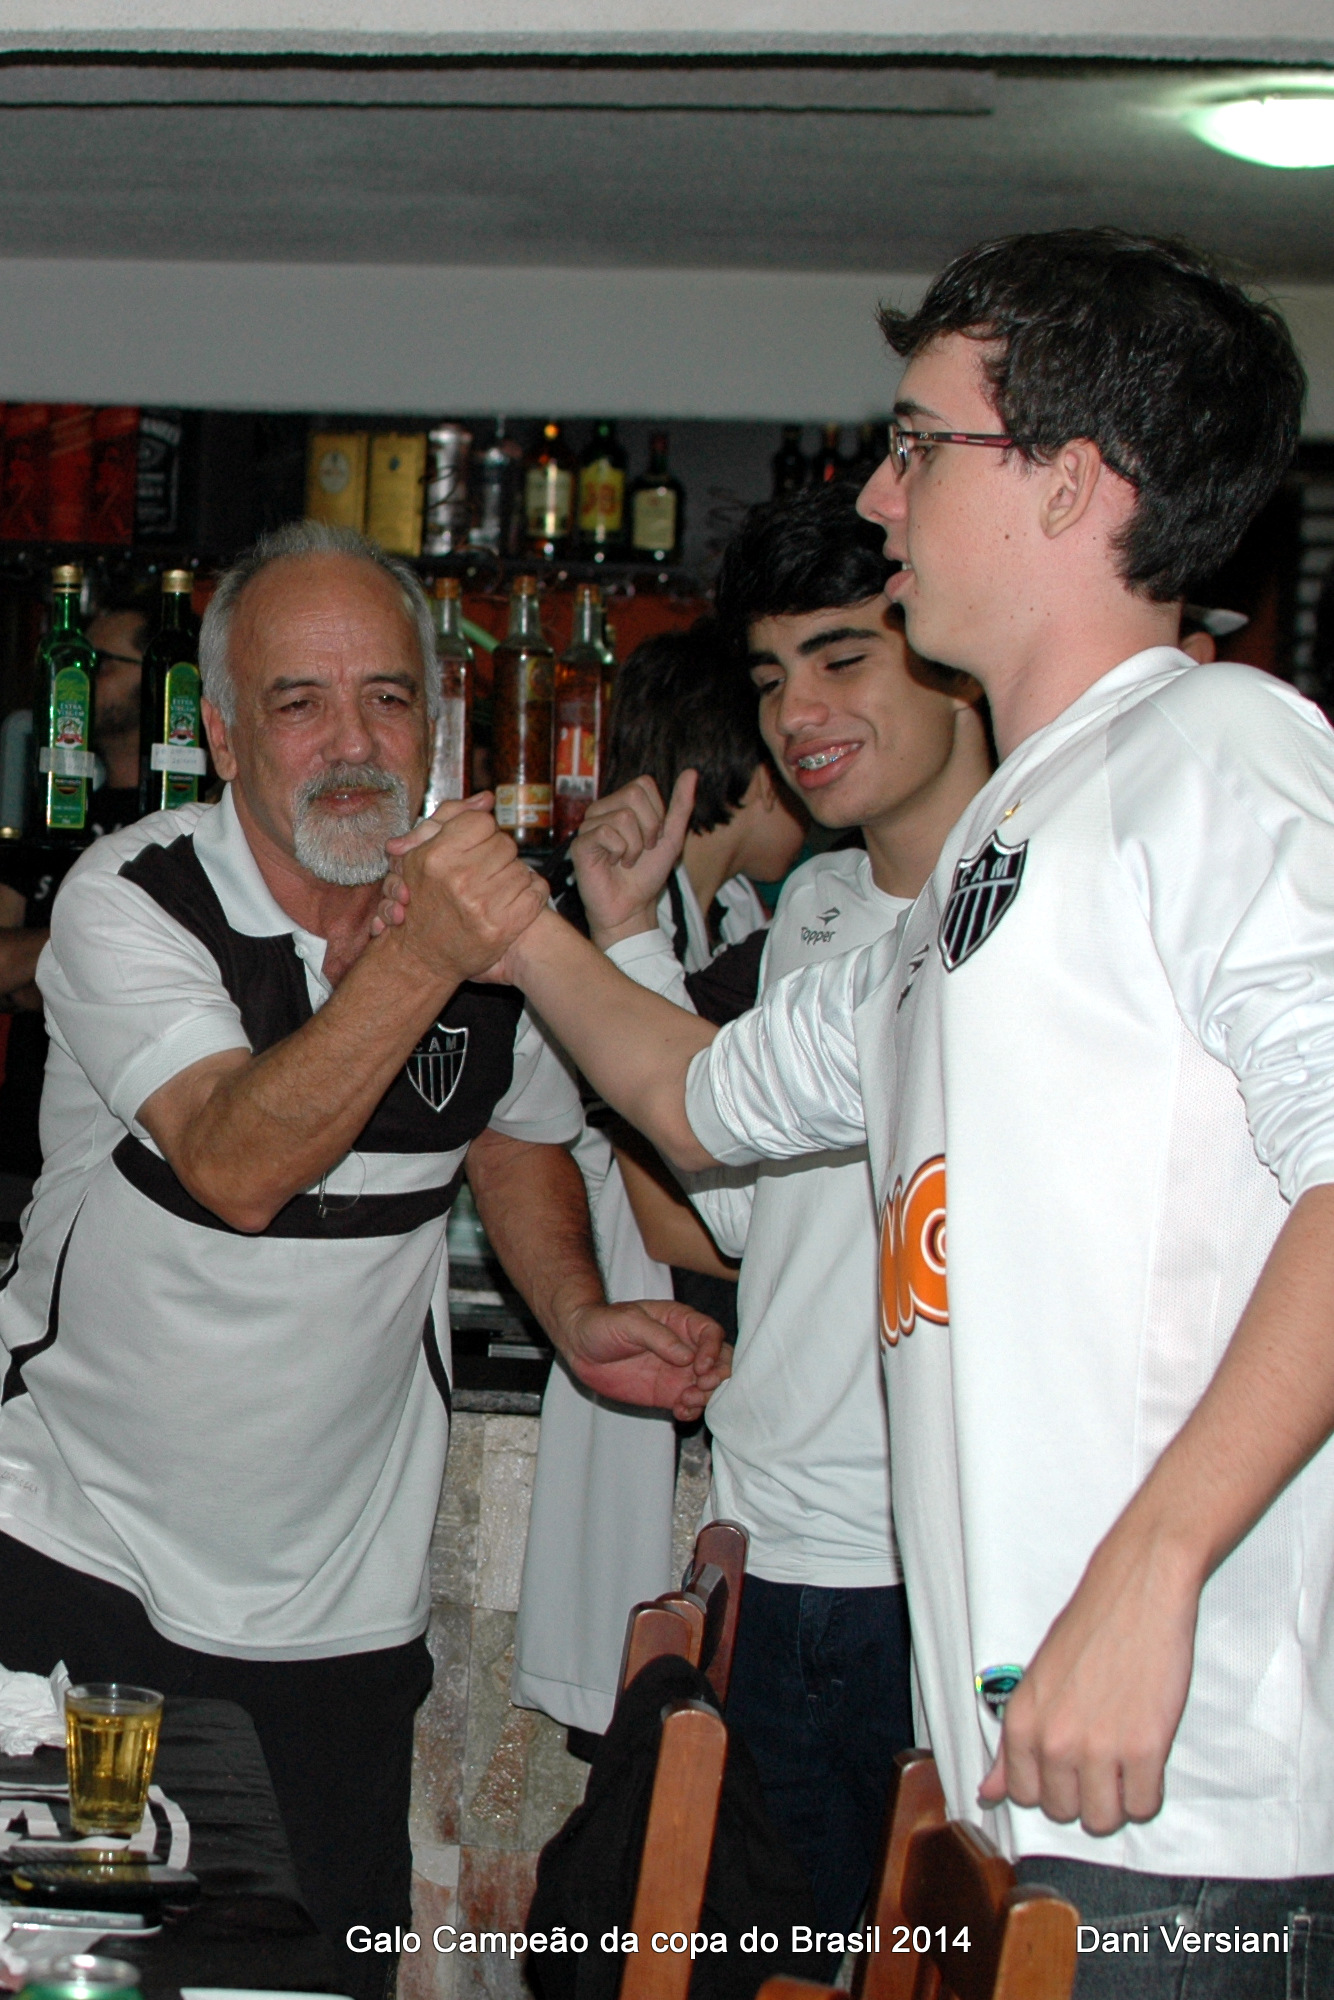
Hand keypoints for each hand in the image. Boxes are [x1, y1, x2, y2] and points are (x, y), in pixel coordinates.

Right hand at [384, 795, 548, 985]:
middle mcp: (459, 880)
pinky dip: (531, 894)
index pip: (482, 822)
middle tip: (484, 872)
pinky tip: (514, 900)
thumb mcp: (421, 854)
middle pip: (505, 844)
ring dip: (512, 877)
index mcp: (436, 857)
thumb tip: (486, 798)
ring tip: (494, 889)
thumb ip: (451, 818)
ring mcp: (482, 906)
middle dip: (497, 856)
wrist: (422, 957)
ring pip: (521, 868)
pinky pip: (537, 892)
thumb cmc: (422, 900)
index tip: (474, 849)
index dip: (481, 834)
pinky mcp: (502, 928)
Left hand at [560, 1296, 728, 1420]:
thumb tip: (687, 1357)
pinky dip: (692, 1411)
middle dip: (718, 1376)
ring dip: (706, 1396)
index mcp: (681, 1322)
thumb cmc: (602, 1323)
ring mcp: (679, 1372)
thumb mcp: (628, 1322)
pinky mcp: (668, 1393)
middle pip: (720, 1360)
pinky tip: (679, 1411)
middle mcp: (686, 1347)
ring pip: (710, 1386)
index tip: (700, 1367)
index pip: (711, 1333)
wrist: (580, 1346)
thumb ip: (658, 1337)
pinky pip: (691, 1404)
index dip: (712, 1350)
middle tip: (700, 1386)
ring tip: (685, 1400)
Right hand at [572, 771, 697, 946]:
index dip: (656, 813)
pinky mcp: (580, 843)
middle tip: (642, 850)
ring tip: (628, 860)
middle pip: (633, 796)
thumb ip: (681, 805)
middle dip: (648, 828)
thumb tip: (691, 772)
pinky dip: (620, 852)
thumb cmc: (648, 872)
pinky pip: (606, 834)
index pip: (644, 784)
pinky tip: (614, 863)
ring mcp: (589, 825)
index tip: (653, 837)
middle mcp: (603, 809)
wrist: (633, 906)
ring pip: (623, 817)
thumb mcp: (673, 837)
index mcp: (623, 803)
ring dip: (635, 846)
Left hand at [978, 1520, 1200, 1834]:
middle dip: (1082, 1794)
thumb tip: (987, 1794)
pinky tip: (1146, 1758)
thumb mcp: (1034, 1680)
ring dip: (1116, 1801)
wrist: (1136, 1591)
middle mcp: (1053, 1741)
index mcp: (1020, 1722)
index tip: (1066, 1764)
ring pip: (1102, 1820)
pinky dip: (1148, 1792)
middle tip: (1100, 1756)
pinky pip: (1145, 1807)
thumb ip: (1012, 1745)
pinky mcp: (1145, 1749)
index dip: (1049, 1785)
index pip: (1023, 1796)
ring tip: (1123, 1762)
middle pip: (1063, 1813)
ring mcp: (1099, 1748)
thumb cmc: (1087, 1629)